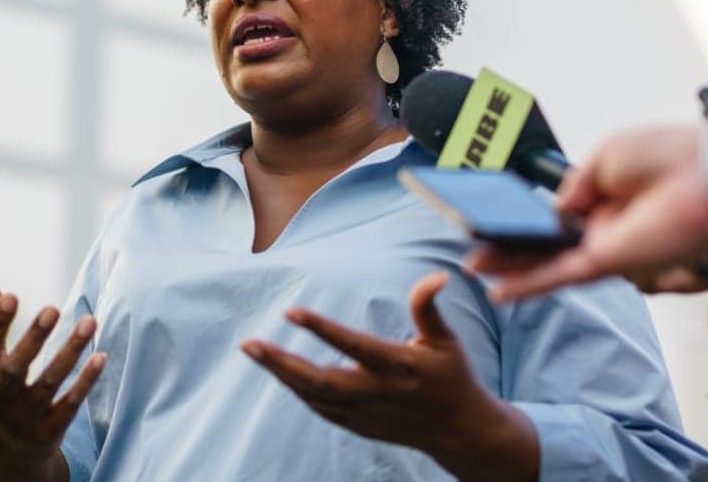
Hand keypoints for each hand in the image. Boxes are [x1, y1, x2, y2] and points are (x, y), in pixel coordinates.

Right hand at [0, 286, 105, 481]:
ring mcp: (25, 419)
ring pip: (49, 383)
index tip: (11, 295)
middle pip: (15, 370)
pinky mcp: (50, 431)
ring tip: (90, 321)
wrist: (9, 457)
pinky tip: (101, 356)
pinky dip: (85, 381)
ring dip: (71, 351)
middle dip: (33, 339)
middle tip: (53, 307)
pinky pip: (70, 403)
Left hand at [241, 272, 538, 481]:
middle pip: (321, 380)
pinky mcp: (359, 425)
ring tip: (254, 350)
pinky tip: (279, 370)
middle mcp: (378, 392)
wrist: (459, 432)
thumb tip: (437, 275)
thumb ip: (428, 307)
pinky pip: (320, 408)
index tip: (291, 311)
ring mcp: (365, 413)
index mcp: (398, 366)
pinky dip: (297, 390)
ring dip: (281, 374)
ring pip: (314, 396)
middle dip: (282, 363)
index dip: (322, 329)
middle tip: (249, 344)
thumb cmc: (451, 377)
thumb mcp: (446, 340)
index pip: (354, 346)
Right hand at [470, 127, 707, 300]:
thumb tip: (554, 213)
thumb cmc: (671, 157)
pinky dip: (528, 284)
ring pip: (546, 262)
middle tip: (475, 252)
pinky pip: (559, 275)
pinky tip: (499, 291)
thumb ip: (574, 188)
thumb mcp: (608, 157)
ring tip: (474, 266)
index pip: (561, 215)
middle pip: (547, 243)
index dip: (530, 217)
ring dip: (510, 266)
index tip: (499, 216)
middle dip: (510, 247)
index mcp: (608, 198)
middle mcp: (606, 228)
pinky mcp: (610, 264)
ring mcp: (606, 248)